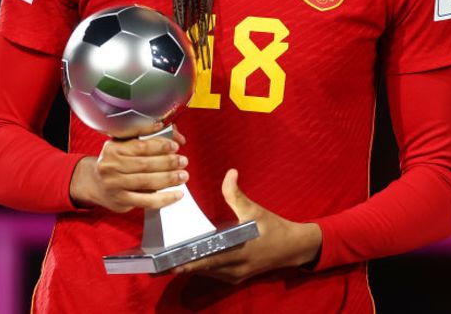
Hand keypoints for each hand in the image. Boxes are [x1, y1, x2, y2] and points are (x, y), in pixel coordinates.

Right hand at [69, 123, 188, 212]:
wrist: (96, 184)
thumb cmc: (117, 162)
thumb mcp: (125, 146)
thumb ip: (149, 139)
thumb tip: (177, 137)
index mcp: (112, 148)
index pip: (140, 146)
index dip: (160, 146)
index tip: (174, 146)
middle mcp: (110, 166)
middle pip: (144, 164)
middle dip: (168, 162)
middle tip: (183, 161)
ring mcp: (114, 185)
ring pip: (147, 181)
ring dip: (169, 178)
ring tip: (183, 175)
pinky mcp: (121, 201)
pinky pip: (147, 201)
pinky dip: (165, 198)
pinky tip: (177, 194)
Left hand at [173, 169, 321, 283]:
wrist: (293, 248)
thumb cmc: (273, 228)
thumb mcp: (255, 210)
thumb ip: (238, 195)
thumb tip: (229, 173)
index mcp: (238, 251)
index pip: (208, 259)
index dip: (188, 262)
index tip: (169, 262)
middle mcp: (234, 268)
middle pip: (202, 269)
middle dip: (181, 266)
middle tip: (158, 264)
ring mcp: (234, 275)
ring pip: (206, 274)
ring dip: (189, 268)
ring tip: (166, 262)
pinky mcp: (236, 277)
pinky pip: (213, 275)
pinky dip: (201, 268)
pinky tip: (187, 261)